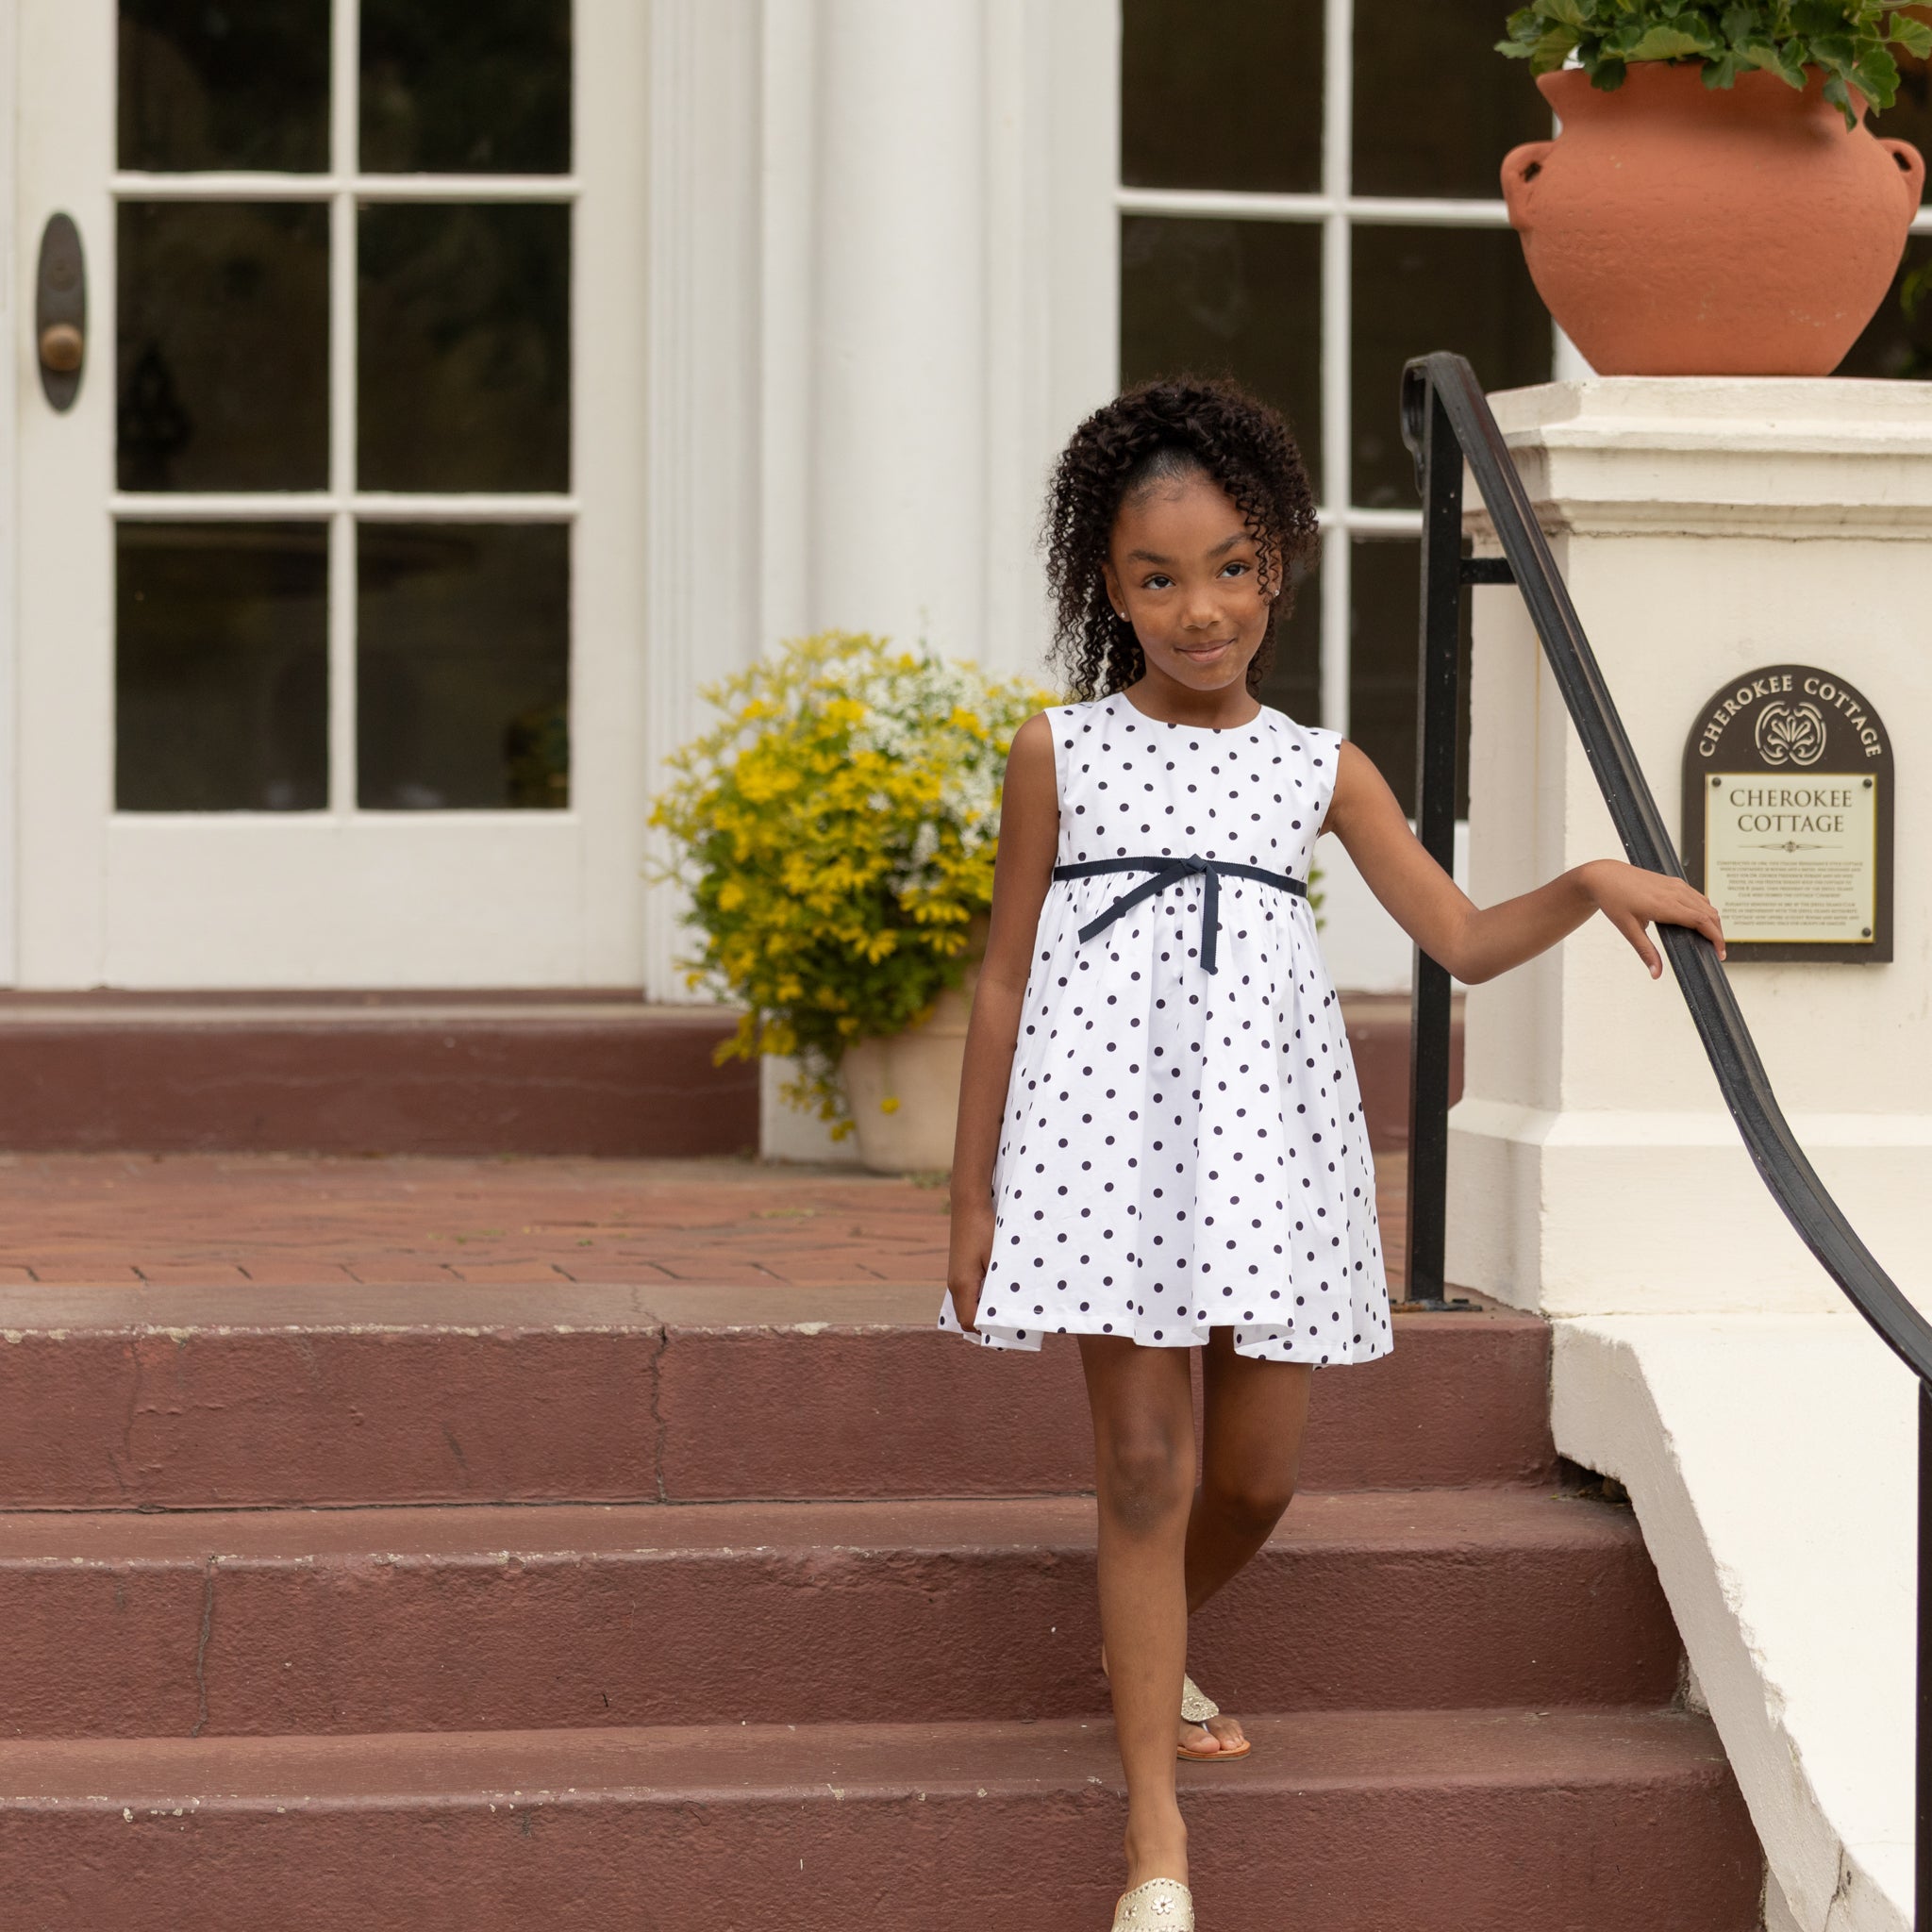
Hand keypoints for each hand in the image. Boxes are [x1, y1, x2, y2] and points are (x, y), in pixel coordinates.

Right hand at [946, 1192, 994, 1332]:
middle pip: (967, 1316)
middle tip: (1011, 1320)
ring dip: (984, 1308)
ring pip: (967, 1304)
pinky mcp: (959, 1269)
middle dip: (986, 1322)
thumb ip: (998, 1287)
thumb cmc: (984, 1230)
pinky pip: (968, 1292)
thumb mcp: (996, 1260)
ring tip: (1007, 1305)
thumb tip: (1006, 1309)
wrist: (969, 1204)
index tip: (1008, 1328)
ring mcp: (955, 1277)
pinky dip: (981, 1297)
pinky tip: (997, 1289)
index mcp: (962, 1286)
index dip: (986, 1330)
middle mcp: (954, 1285)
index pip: (969, 1322)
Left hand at [1578, 859, 1726, 977]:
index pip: (1702, 921)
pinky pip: (1696, 896)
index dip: (1716, 938)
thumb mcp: (1628, 929)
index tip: (1720, 953)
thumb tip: (1655, 973)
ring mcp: (1676, 885)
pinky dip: (1704, 910)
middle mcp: (1676, 892)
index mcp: (1666, 905)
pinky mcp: (1674, 882)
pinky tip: (1698, 921)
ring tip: (1709, 939)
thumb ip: (1645, 952)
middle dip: (1718, 933)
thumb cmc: (1614, 900)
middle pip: (1710, 913)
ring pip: (1706, 903)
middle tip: (1717, 951)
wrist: (1604, 876)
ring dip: (1712, 921)